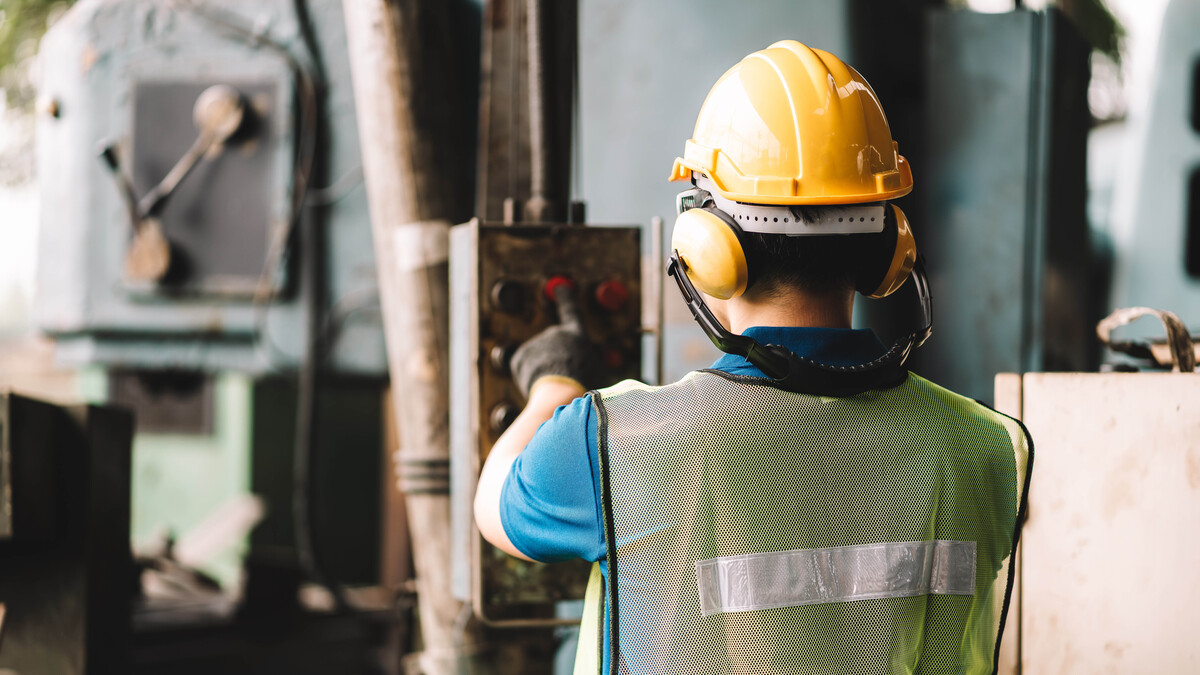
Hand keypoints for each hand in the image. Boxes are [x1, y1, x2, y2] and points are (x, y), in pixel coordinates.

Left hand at [510, 284, 597, 398]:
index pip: (571, 311)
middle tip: (562, 380)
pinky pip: (524, 369)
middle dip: (554, 360)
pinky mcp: (519, 356)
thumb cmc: (584, 386)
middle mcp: (554, 333)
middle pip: (553, 347)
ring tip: (553, 387)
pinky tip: (538, 387)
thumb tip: (583, 364)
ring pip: (538, 360)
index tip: (560, 286)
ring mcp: (535, 343)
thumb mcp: (599, 371)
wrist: (560, 395)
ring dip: (542, 371)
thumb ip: (589, 362)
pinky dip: (529, 379)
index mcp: (576, 334)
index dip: (566, 298)